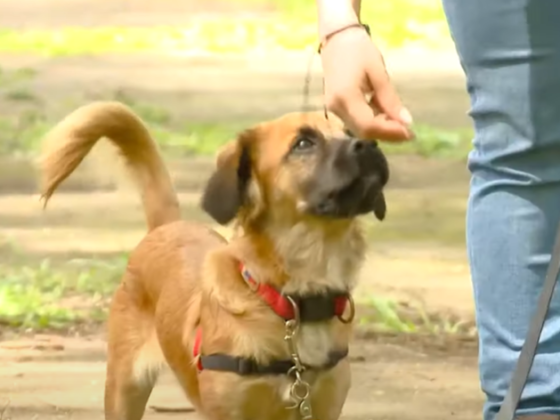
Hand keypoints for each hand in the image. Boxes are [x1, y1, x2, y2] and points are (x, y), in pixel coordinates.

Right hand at [320, 26, 413, 141]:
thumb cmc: (359, 50)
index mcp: (346, 97)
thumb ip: (390, 99)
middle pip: (363, 132)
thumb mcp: (378, 72)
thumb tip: (407, 122)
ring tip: (398, 119)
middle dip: (387, 133)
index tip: (410, 132)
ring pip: (360, 129)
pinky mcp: (336, 108)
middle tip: (408, 129)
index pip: (368, 125)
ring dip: (380, 128)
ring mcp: (333, 109)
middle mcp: (336, 108)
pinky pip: (355, 121)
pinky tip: (384, 112)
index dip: (390, 132)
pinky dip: (372, 121)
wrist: (337, 39)